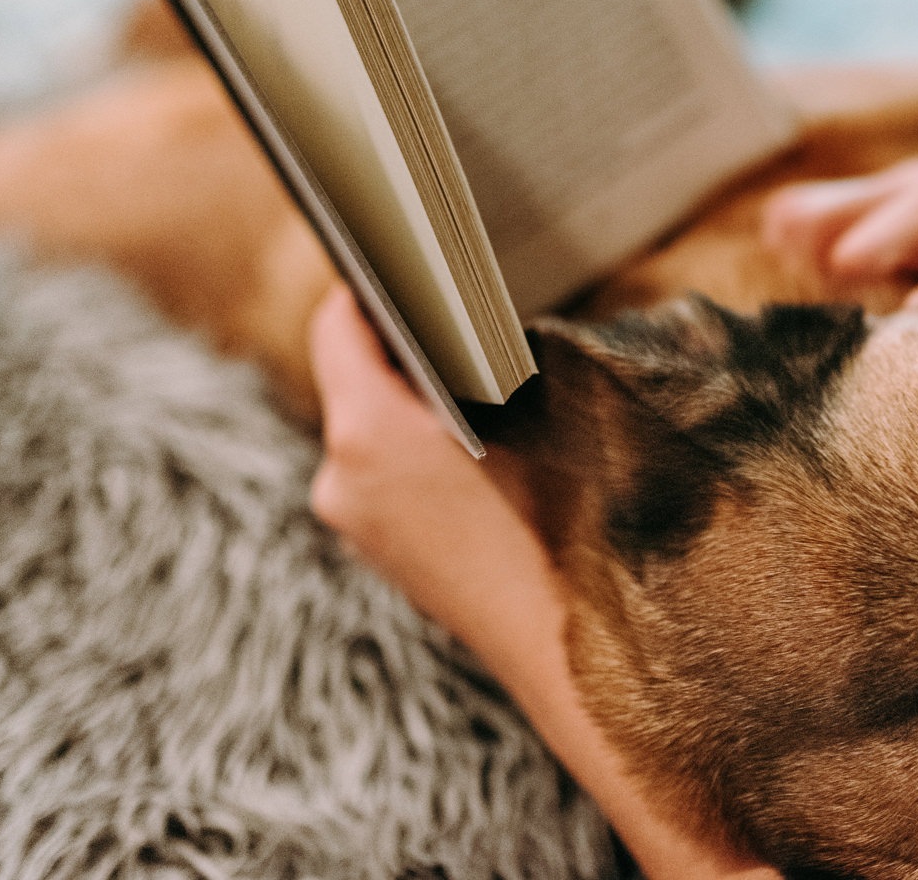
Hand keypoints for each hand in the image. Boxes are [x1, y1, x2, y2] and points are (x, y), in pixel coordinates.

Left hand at [307, 287, 775, 879]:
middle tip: (481, 314)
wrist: (580, 662)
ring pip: (377, 427)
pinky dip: (431, 452)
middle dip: (416, 343)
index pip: (341, 321)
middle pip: (360, 374)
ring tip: (497, 383)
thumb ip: (506, 349)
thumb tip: (485, 309)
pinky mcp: (386, 557)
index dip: (381, 278)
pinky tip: (495, 453)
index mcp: (364, 433)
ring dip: (426, 401)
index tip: (422, 256)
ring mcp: (357, 524)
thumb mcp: (554, 412)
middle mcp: (338, 478)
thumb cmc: (571, 533)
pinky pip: (392, 474)